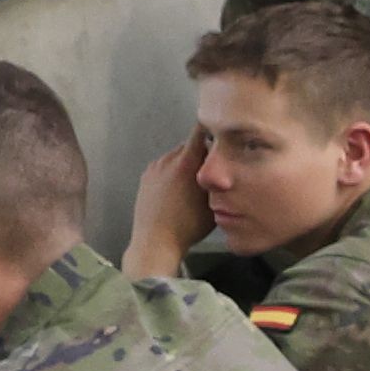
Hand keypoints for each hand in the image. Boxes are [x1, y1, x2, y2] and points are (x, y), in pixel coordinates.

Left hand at [124, 132, 213, 276]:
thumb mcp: (213, 203)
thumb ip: (218, 181)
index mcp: (186, 162)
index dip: (211, 129)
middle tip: (212, 168)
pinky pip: (164, 166)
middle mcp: (168, 159)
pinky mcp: (146, 176)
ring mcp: (154, 167)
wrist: (155, 241)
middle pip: (188, 145)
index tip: (221, 134)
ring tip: (194, 182)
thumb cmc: (188, 226)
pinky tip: (178, 190)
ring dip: (186, 163)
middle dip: (201, 153)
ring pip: (176, 156)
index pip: (199, 131)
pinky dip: (173, 172)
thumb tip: (223, 168)